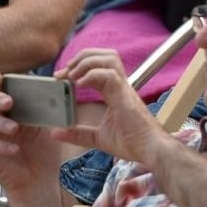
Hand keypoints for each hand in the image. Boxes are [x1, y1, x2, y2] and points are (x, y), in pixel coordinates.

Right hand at [0, 63, 64, 196]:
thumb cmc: (44, 150)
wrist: (42, 179)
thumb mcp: (50, 126)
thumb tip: (60, 88)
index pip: (0, 90)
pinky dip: (1, 145)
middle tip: (9, 102)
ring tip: (14, 128)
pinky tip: (14, 149)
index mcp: (12, 110)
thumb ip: (50, 109)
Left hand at [51, 49, 168, 166]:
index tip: (61, 77)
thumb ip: (77, 133)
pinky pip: (110, 75)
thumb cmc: (132, 143)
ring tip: (72, 75)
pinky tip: (79, 84)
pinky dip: (92, 75)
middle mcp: (121, 86)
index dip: (80, 66)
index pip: (100, 66)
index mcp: (116, 92)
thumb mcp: (98, 138)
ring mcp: (124, 90)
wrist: (150, 151)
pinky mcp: (125, 97)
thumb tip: (55, 133)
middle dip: (83, 57)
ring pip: (109, 59)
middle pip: (107, 55)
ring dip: (87, 62)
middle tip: (65, 71)